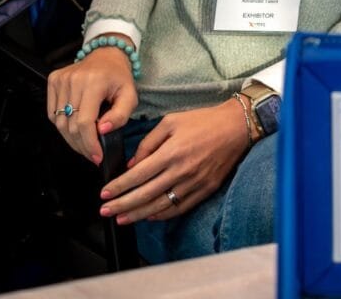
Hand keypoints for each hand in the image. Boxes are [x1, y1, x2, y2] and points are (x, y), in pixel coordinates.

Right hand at [47, 42, 137, 164]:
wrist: (107, 54)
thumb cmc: (119, 77)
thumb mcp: (130, 96)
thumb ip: (120, 115)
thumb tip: (102, 130)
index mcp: (95, 81)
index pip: (85, 121)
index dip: (90, 143)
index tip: (97, 156)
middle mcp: (74, 79)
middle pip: (71, 125)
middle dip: (82, 145)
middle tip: (92, 154)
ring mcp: (61, 79)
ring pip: (59, 123)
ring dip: (71, 139)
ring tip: (85, 144)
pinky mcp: (53, 80)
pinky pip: (52, 114)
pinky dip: (63, 126)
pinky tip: (75, 128)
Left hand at [98, 98, 252, 224]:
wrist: (235, 127)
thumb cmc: (203, 121)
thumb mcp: (171, 121)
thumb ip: (149, 143)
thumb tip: (132, 165)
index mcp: (171, 152)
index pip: (138, 175)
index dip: (119, 187)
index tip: (105, 194)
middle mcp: (181, 171)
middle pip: (145, 195)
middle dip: (122, 205)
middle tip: (105, 211)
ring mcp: (193, 183)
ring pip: (160, 206)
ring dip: (138, 215)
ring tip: (122, 219)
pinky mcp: (204, 190)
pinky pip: (179, 208)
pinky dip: (162, 215)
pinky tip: (149, 216)